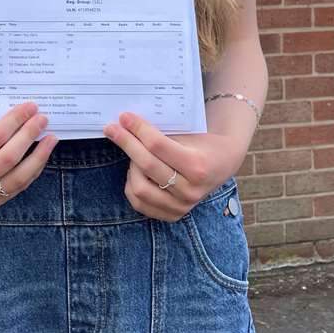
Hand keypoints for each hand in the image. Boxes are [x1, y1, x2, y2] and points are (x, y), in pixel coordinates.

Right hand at [0, 102, 57, 209]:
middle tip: (42, 118)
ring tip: (51, 138)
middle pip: (10, 157)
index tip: (30, 107)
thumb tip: (18, 111)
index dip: (16, 121)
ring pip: (19, 177)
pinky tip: (40, 156)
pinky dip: (32, 170)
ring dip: (39, 156)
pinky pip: (17, 187)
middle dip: (30, 135)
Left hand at [103, 111, 239, 221]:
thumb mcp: (188, 133)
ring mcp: (182, 206)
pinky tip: (136, 172)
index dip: (138, 129)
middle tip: (112, 129)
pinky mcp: (173, 215)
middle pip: (147, 165)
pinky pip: (139, 203)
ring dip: (131, 167)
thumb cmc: (201, 143)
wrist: (221, 164)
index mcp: (197, 166)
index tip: (124, 117)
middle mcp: (190, 190)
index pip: (158, 146)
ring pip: (139, 188)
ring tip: (134, 154)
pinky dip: (132, 185)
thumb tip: (126, 125)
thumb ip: (160, 133)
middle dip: (126, 143)